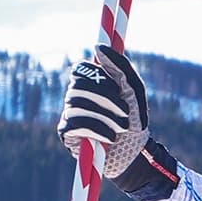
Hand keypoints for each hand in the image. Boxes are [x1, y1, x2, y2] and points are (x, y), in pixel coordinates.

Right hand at [59, 46, 150, 177]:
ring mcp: (69, 113)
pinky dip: (97, 129)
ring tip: (122, 127)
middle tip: (126, 112)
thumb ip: (120, 67)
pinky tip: (110, 137)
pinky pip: (74, 123)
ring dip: (106, 116)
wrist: (135, 154)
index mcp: (89, 84)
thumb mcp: (134, 90)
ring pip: (77, 104)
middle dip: (107, 99)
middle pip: (79, 86)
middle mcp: (75, 96)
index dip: (99, 78)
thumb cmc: (135, 120)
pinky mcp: (66, 133)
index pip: (80, 69)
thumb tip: (98, 46)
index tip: (120, 89)